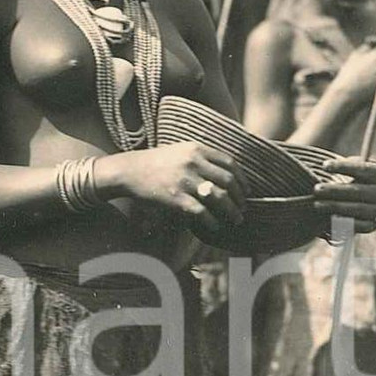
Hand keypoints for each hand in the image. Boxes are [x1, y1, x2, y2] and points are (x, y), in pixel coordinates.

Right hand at [114, 140, 247, 239]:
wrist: (129, 170)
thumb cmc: (155, 162)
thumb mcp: (179, 150)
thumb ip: (201, 157)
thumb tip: (225, 172)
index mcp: (196, 149)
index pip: (229, 163)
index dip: (242, 179)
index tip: (246, 190)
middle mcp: (193, 163)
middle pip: (228, 181)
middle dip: (240, 197)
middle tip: (243, 207)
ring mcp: (185, 181)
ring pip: (219, 198)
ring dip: (232, 211)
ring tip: (236, 219)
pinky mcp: (176, 198)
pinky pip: (202, 212)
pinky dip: (212, 221)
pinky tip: (215, 226)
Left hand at [312, 156, 375, 235]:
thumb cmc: (367, 179)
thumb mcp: (366, 168)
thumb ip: (352, 166)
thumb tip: (329, 166)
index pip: (362, 169)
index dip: (343, 167)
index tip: (324, 165)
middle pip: (356, 191)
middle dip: (334, 190)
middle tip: (316, 189)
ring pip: (354, 209)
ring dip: (334, 207)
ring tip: (317, 204)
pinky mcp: (373, 226)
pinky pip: (355, 226)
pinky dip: (340, 223)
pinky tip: (326, 219)